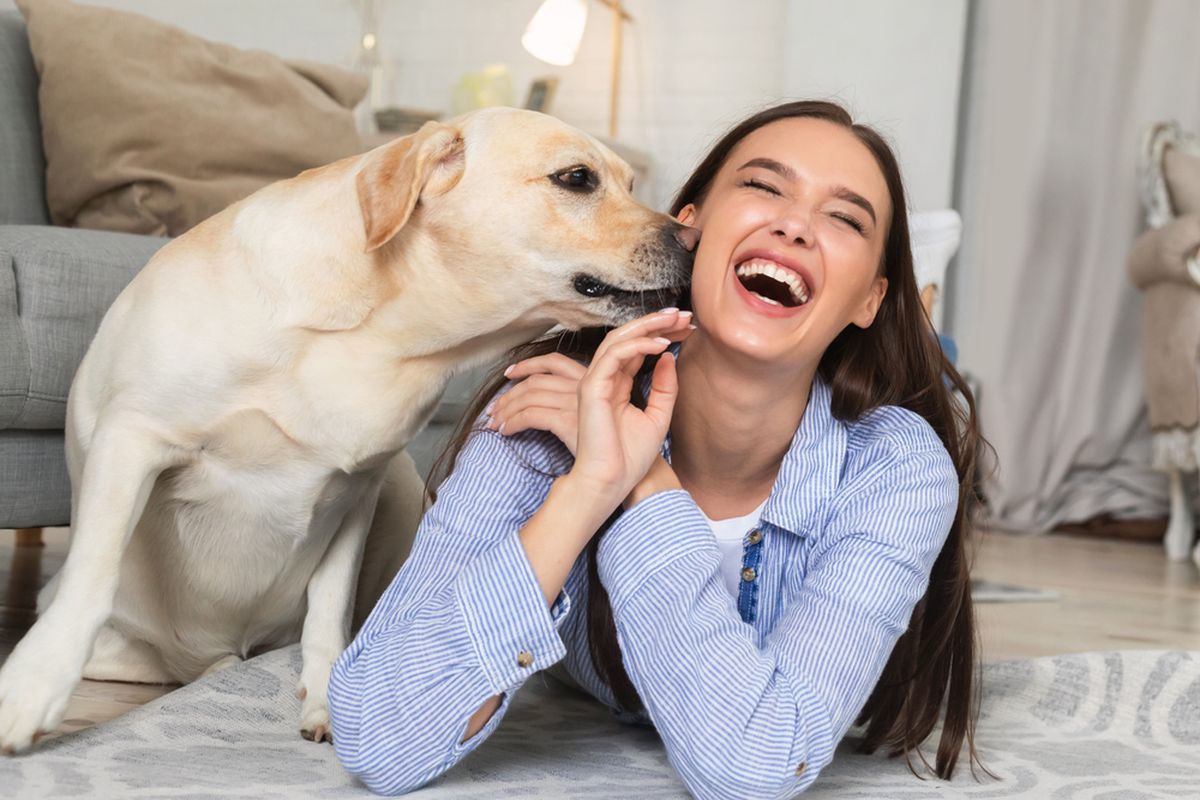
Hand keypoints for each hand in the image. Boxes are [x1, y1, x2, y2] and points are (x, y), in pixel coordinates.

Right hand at [487, 310, 692, 457]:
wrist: (613, 482)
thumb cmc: (630, 458)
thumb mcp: (658, 416)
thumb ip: (664, 387)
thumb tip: (668, 357)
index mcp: (618, 385)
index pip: (638, 348)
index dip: (662, 333)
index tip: (687, 327)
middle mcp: (605, 379)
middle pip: (628, 338)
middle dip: (656, 322)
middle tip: (683, 314)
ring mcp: (596, 381)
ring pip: (618, 339)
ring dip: (648, 326)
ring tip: (675, 320)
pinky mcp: (592, 388)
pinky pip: (614, 356)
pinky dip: (637, 345)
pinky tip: (660, 344)